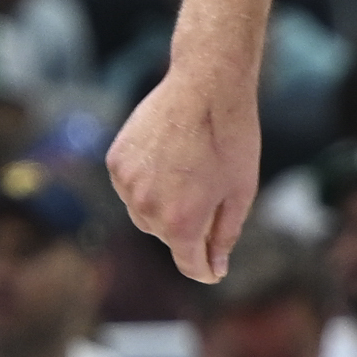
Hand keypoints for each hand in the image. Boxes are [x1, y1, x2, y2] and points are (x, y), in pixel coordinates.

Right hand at [109, 63, 263, 281]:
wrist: (206, 87)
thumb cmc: (232, 141)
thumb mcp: (241, 194)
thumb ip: (224, 236)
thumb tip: (215, 267)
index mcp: (182, 222)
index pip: (188, 264)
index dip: (203, 269)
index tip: (212, 269)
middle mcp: (147, 208)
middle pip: (166, 236)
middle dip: (188, 227)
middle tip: (210, 195)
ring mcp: (126, 183)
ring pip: (143, 213)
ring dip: (164, 205)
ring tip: (190, 173)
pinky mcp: (115, 161)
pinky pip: (130, 186)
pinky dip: (147, 183)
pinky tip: (169, 159)